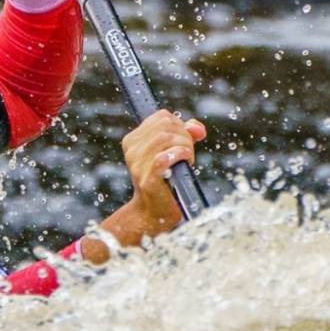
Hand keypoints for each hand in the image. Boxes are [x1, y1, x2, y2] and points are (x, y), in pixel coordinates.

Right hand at [86, 110, 205, 261]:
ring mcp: (137, 164)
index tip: (186, 141)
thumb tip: (198, 129)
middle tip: (188, 154)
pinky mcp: (147, 178)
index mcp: (133, 140)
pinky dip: (181, 155)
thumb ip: (185, 136)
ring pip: (166, 138)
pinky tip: (185, 162)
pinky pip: (165, 156)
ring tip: (186, 161)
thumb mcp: (172, 153)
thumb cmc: (165, 183)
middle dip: (185, 136)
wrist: (154, 214)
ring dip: (185, 147)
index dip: (180, 125)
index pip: (162, 116)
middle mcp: (132, 150)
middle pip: (166, 125)